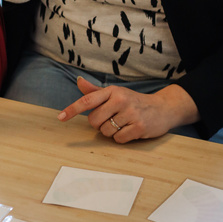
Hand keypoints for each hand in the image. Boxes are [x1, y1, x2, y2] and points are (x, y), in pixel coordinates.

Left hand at [57, 77, 199, 142]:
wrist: (162, 108)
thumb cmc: (133, 101)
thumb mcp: (115, 93)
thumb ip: (95, 91)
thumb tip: (78, 82)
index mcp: (112, 91)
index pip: (88, 100)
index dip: (72, 109)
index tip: (60, 117)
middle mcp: (121, 100)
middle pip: (94, 121)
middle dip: (99, 124)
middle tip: (112, 118)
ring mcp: (131, 114)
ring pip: (105, 132)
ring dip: (111, 132)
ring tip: (123, 123)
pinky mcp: (139, 127)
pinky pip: (118, 139)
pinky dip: (121, 138)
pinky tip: (130, 130)